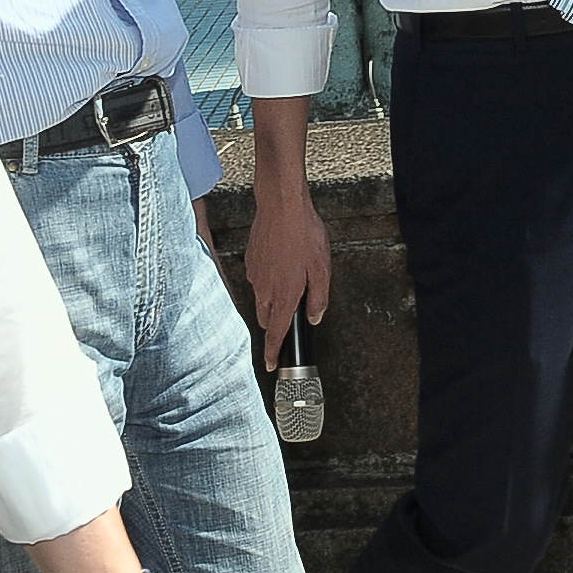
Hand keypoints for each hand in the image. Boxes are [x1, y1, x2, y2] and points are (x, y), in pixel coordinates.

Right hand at [245, 186, 330, 371]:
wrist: (281, 206)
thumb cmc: (303, 235)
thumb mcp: (322, 269)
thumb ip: (319, 299)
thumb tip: (314, 318)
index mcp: (284, 296)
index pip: (276, 334)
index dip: (273, 353)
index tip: (270, 366)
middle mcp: (265, 290)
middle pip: (268, 318)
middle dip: (278, 319)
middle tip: (295, 303)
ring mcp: (254, 275)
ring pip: (263, 297)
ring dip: (275, 294)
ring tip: (294, 271)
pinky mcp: (250, 261)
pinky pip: (260, 278)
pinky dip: (270, 276)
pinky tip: (284, 259)